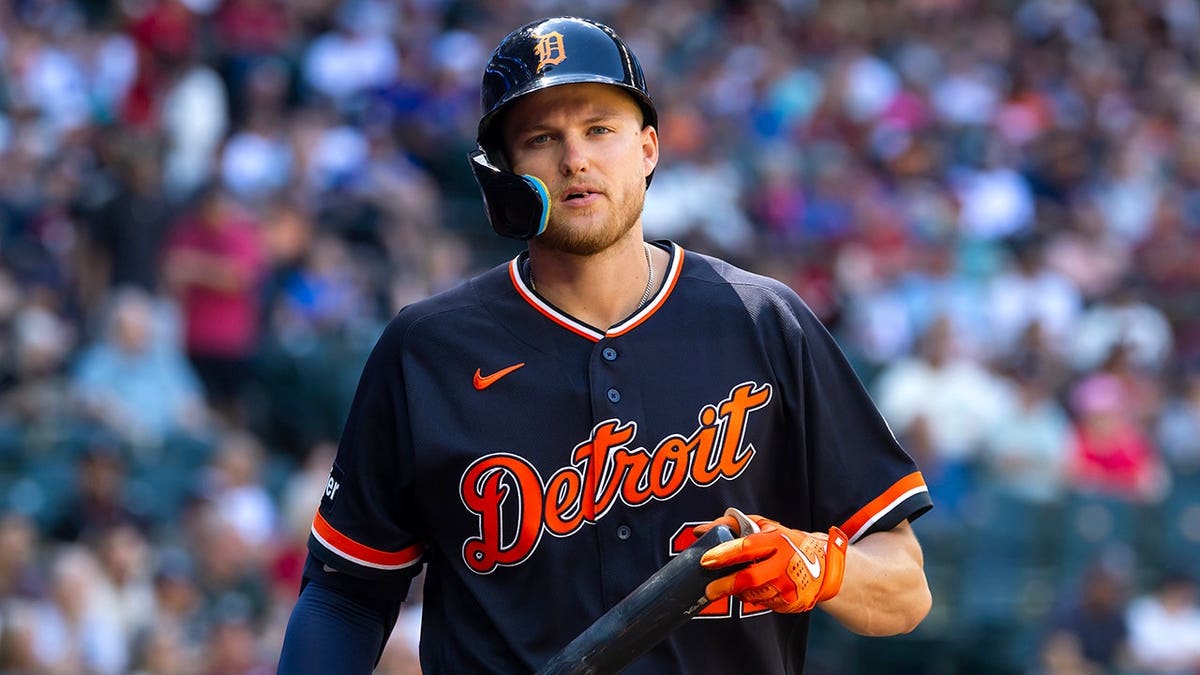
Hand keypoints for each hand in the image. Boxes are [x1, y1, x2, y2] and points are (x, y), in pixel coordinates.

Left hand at [695, 510, 847, 613]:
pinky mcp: (790, 603)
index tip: (705, 560)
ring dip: (738, 592)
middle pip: (749, 578)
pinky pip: (763, 604)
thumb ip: (734, 525)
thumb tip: (700, 530)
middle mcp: (784, 564)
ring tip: (733, 586)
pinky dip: (753, 598)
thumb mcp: (766, 527)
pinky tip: (755, 590)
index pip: (747, 547)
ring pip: (753, 595)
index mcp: (777, 541)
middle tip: (708, 589)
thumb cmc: (788, 543)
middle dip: (725, 585)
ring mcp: (789, 586)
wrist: (825, 568)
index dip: (724, 554)